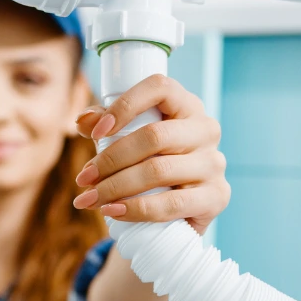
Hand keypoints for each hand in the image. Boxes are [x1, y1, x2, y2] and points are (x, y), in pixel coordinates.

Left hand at [71, 75, 228, 235]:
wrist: (181, 212)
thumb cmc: (152, 164)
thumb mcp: (129, 140)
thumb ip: (105, 125)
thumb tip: (83, 121)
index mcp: (186, 106)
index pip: (159, 88)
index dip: (125, 105)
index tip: (96, 132)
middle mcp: (206, 129)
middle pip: (153, 136)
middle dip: (110, 159)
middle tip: (83, 179)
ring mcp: (214, 163)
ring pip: (159, 170)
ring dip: (116, 187)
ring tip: (90, 199)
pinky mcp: (217, 196)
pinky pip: (172, 203)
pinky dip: (136, 209)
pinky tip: (113, 211)